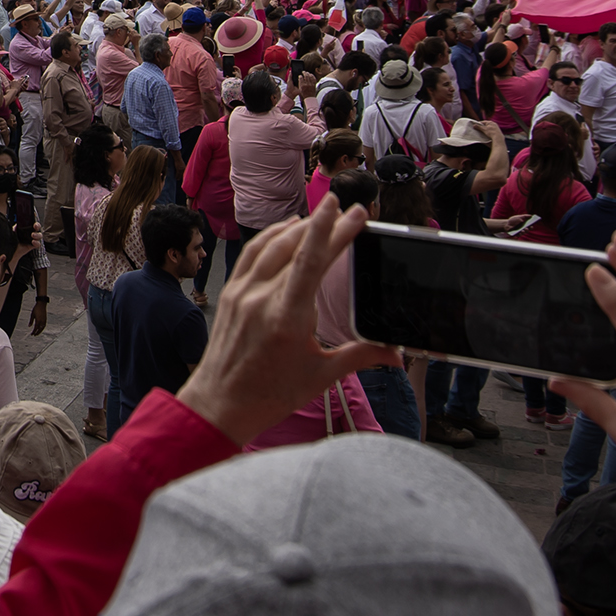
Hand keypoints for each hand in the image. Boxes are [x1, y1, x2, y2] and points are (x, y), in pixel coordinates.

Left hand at [176, 200, 398, 447]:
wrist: (219, 404)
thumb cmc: (270, 395)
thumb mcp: (321, 377)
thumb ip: (360, 356)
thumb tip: (397, 353)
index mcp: (287, 317)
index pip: (312, 261)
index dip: (333, 230)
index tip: (351, 211)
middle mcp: (261, 298)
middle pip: (295, 247)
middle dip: (324, 224)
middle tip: (347, 210)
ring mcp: (242, 292)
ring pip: (271, 245)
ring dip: (298, 226)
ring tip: (321, 215)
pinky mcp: (231, 293)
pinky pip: (252, 254)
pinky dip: (271, 237)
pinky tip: (286, 231)